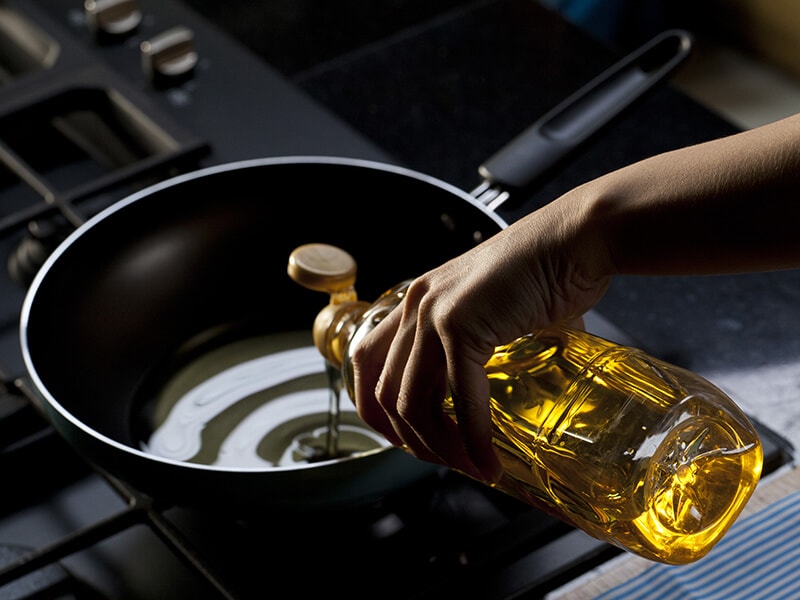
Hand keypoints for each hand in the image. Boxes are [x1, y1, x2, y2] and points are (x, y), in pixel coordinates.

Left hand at [351, 196, 611, 482]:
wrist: (577, 239)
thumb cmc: (546, 271)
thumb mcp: (494, 311)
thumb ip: (482, 347)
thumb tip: (500, 389)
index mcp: (417, 300)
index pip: (367, 360)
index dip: (375, 408)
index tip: (404, 438)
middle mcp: (415, 305)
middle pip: (386, 391)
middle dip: (412, 440)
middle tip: (448, 461)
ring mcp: (434, 313)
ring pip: (412, 402)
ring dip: (439, 447)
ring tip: (470, 466)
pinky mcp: (462, 324)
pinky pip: (460, 398)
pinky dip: (473, 438)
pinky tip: (488, 459)